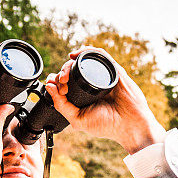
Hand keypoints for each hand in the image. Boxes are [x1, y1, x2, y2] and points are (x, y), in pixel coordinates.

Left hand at [45, 46, 166, 153]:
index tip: (54, 87)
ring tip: (66, 73)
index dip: (57, 80)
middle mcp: (92, 83)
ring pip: (84, 60)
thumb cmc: (108, 125)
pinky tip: (76, 55)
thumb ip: (61, 105)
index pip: (67, 80)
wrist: (129, 126)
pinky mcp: (114, 70)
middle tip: (61, 82)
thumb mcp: (77, 119)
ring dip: (70, 62)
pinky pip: (99, 55)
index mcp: (84, 94)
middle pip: (72, 69)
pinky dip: (86, 51)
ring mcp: (103, 76)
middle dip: (62, 72)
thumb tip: (48, 86)